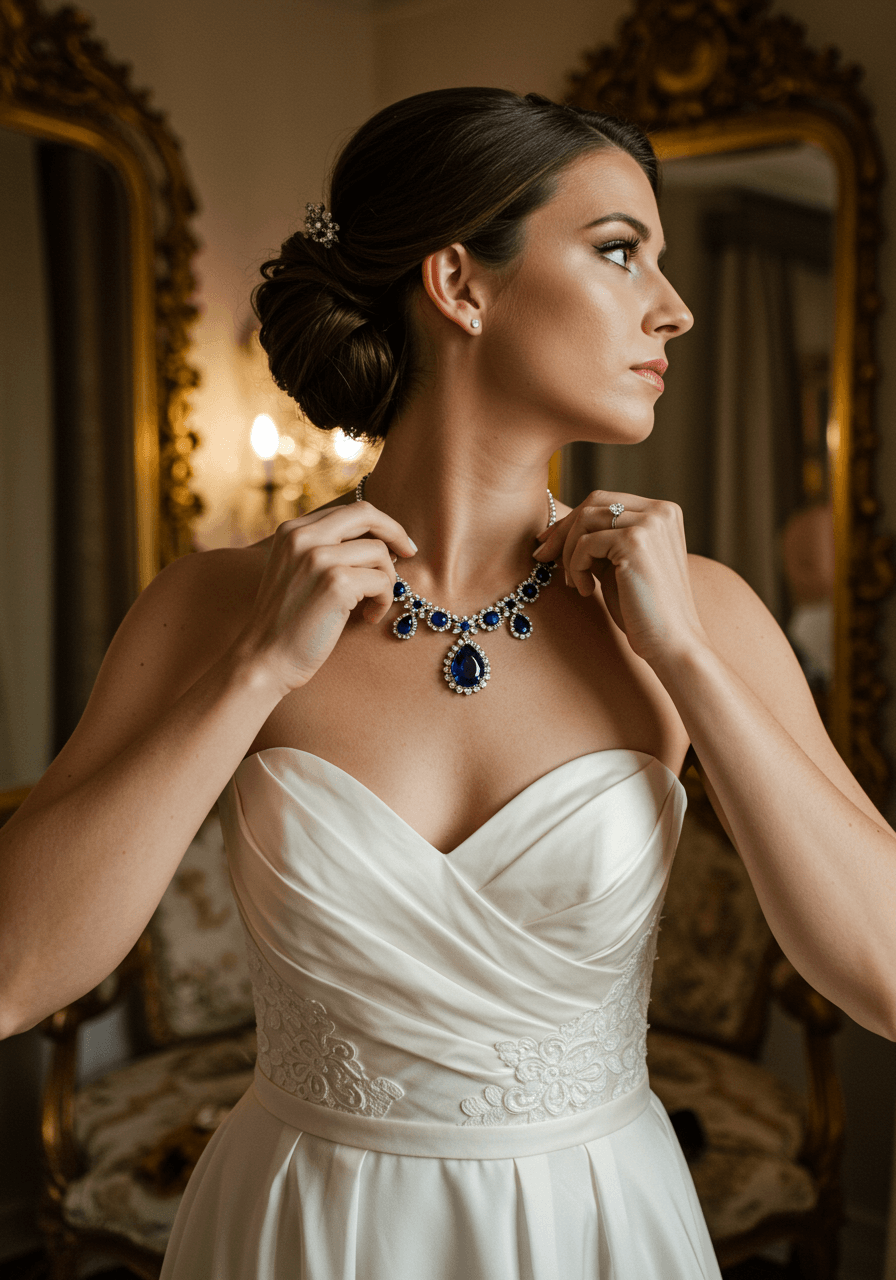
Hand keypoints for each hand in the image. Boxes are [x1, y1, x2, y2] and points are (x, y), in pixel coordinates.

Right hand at [234, 501, 415, 694]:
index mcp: (292, 530)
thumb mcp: (298, 572)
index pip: (348, 511)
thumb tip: (381, 541)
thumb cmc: (288, 621)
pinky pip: (382, 581)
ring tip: (372, 605)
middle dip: (395, 532)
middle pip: (366, 514)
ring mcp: (319, 558)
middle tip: (410, 553)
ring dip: (387, 581)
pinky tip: (368, 617)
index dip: (378, 525)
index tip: (394, 544)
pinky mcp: (336, 583)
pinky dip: (384, 601)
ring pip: (379, 552)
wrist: (264, 659)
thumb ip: (327, 550)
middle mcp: (303, 536)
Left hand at [533, 490, 707, 667]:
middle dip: (562, 530)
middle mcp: (661, 511)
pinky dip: (576, 567)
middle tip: (542, 556)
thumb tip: (554, 531)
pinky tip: (585, 590)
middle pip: (593, 502)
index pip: (604, 501)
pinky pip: (586, 543)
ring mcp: (651, 523)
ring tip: (574, 583)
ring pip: (585, 520)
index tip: (548, 543)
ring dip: (569, 552)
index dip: (571, 520)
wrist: (671, 642)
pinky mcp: (636, 541)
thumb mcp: (617, 566)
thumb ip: (598, 543)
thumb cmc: (643, 610)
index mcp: (662, 513)